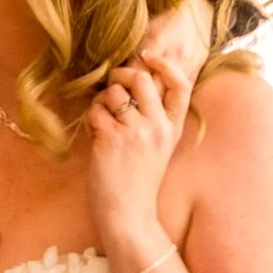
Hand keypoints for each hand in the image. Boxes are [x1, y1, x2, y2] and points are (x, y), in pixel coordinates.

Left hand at [81, 46, 192, 251]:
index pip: (181, 84)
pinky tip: (95, 134)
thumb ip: (154, 117)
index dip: (164, 64)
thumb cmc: (139, 181)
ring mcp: (135, 132)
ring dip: (101, 101)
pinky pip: (95, 110)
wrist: (129, 215)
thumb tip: (133, 80)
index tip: (147, 57)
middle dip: (120, 75)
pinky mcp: (111, 139)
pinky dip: (91, 119)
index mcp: (172, 127)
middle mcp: (157, 126)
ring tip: (102, 120)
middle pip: (140, 78)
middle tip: (111, 88)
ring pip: (112, 93)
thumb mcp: (159, 147)